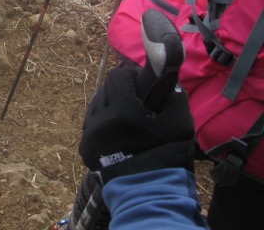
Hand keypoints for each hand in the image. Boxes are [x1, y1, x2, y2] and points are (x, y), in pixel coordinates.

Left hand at [79, 65, 194, 183]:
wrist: (148, 190)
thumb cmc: (166, 152)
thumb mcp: (180, 122)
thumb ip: (175, 96)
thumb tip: (168, 81)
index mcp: (121, 106)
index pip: (118, 75)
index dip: (132, 77)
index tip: (143, 88)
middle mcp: (100, 115)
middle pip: (105, 90)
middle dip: (120, 93)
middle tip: (137, 107)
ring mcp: (89, 130)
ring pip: (96, 106)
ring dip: (109, 108)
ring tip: (127, 123)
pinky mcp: (85, 145)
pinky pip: (91, 125)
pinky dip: (102, 126)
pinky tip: (117, 137)